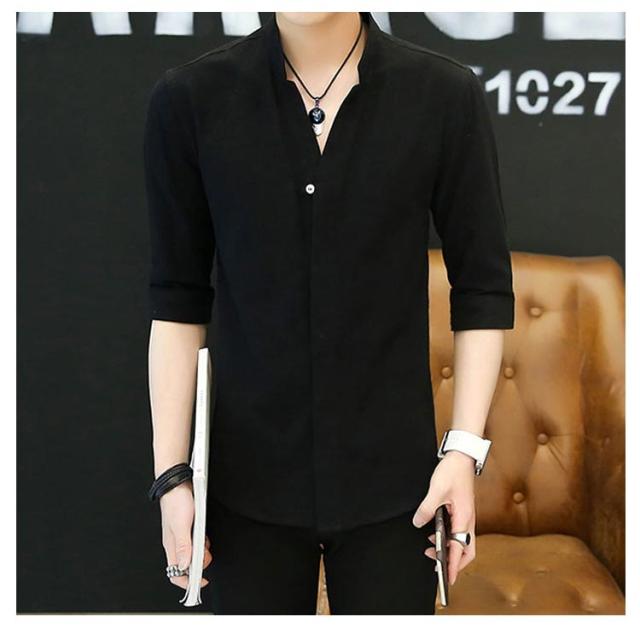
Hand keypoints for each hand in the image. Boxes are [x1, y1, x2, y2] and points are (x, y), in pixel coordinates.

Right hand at [159, 480, 212, 589]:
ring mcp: (180, 534)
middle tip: (208, 558)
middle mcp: (175, 542)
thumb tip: (185, 566)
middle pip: (185, 565)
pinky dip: (202, 542)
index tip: (201, 583)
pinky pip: (194, 541)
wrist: (176, 482)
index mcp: (171, 545)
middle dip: (198, 566)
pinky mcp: (186, 526)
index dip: (188, 582)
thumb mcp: (181, 525)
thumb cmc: (176, 501)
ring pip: (191, 553)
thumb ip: (184, 546)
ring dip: (201, 553)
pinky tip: (205, 536)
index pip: (176, 573)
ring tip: (207, 546)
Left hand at [412, 450, 476, 585]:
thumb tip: (418, 523)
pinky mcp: (461, 511)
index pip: (459, 548)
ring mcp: (466, 516)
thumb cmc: (453, 472)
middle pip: (466, 550)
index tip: (447, 578)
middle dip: (453, 562)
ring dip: (448, 549)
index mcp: (464, 517)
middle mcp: (468, 520)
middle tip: (438, 568)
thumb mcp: (436, 490)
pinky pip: (457, 531)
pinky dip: (447, 537)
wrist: (462, 457)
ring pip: (462, 541)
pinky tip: (433, 533)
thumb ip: (427, 509)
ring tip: (430, 549)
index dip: (452, 564)